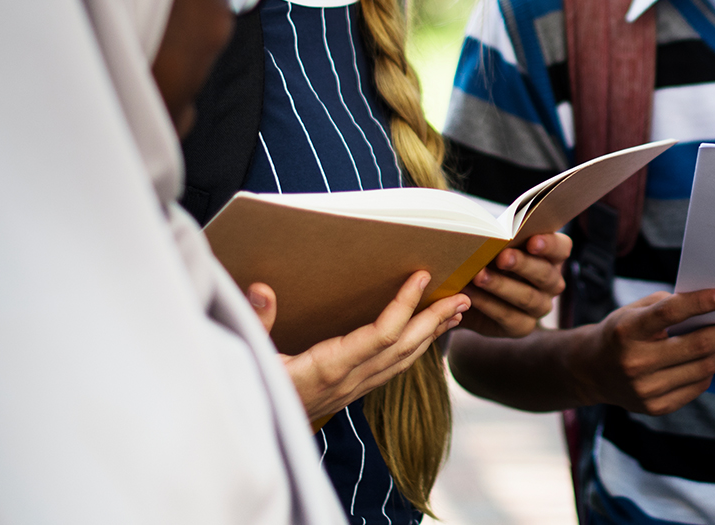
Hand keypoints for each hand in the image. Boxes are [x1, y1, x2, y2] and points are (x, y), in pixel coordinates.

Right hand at [248, 272, 469, 426]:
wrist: (256, 436)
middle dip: (436, 321)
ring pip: (403, 361)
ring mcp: (354, 389)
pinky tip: (424, 338)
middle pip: (404, 348)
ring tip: (455, 313)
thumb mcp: (251, 358)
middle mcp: (350, 379)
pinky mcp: (351, 393)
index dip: (406, 305)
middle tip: (463, 297)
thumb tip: (261, 290)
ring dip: (432, 335)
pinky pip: (392, 370)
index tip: (423, 277)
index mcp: (330, 367)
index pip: (382, 334)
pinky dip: (414, 350)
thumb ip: (259, 323)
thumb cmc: (252, 394)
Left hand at [461, 232, 571, 338]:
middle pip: (545, 274)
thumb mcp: (494, 245)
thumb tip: (490, 234)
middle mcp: (552, 283)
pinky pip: (510, 317)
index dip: (549, 244)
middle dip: (522, 264)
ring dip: (502, 286)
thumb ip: (500, 239)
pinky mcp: (522, 326)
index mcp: (552, 256)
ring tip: (478, 276)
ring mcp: (540, 306)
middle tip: (502, 258)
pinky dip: (488, 304)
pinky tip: (471, 294)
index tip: (532, 241)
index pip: (561, 248)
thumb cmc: (487, 258)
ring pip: (528, 297)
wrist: (468, 291)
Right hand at [570, 288, 714, 414]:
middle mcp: (636, 362)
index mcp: (628, 331)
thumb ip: (670, 306)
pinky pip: (697, 387)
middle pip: (697, 345)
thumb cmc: (622, 331)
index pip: (671, 312)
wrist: (591, 371)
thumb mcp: (636, 311)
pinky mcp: (655, 407)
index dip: (703, 302)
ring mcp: (646, 389)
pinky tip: (713, 356)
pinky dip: (710, 369)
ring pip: (703, 368)